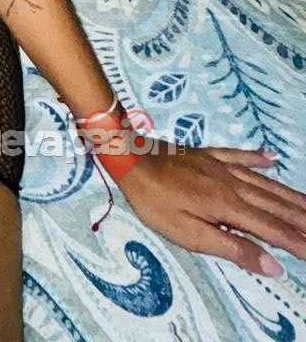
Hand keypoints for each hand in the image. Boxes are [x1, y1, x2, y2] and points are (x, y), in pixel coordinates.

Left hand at [117, 136, 305, 276]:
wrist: (131, 158)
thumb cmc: (156, 202)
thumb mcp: (190, 234)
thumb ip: (232, 248)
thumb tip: (272, 264)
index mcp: (229, 206)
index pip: (271, 229)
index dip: (296, 242)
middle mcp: (232, 183)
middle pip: (274, 204)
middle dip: (301, 218)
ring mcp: (221, 165)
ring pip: (264, 182)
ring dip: (289, 194)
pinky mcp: (208, 154)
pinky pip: (240, 155)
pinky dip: (258, 157)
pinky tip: (272, 157)